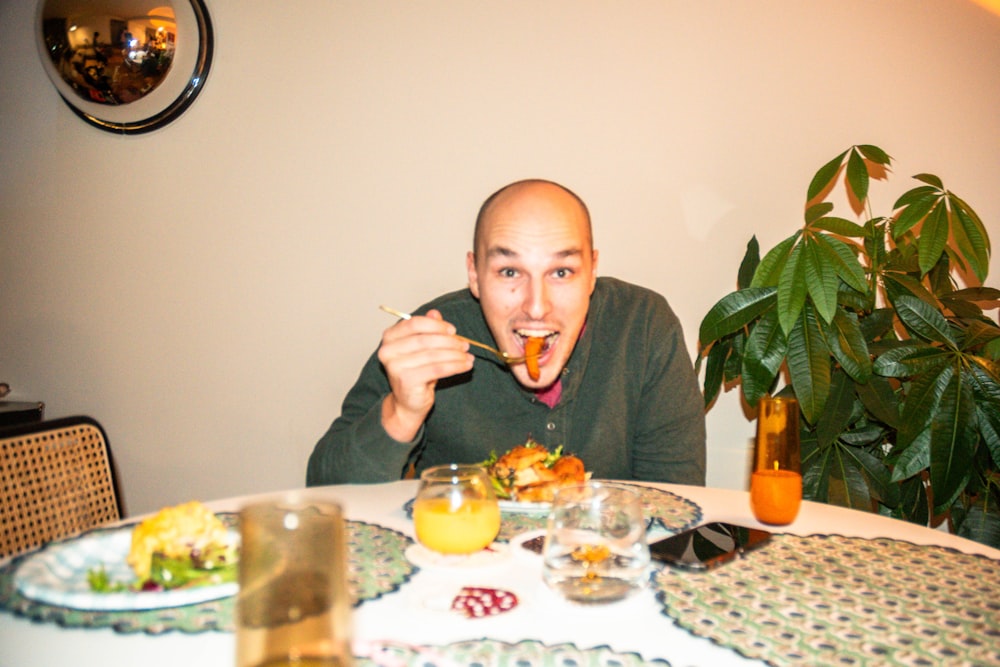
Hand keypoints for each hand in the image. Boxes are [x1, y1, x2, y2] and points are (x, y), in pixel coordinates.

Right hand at [378, 309, 472, 441]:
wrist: (407, 403)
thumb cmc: (415, 373)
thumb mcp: (421, 348)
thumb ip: (426, 329)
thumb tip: (435, 313)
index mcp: (389, 337)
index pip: (414, 324)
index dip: (436, 325)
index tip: (453, 330)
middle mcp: (388, 350)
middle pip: (425, 339)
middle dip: (449, 341)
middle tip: (465, 344)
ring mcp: (395, 366)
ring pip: (433, 355)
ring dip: (455, 354)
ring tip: (468, 356)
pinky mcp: (407, 380)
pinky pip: (437, 369)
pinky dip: (455, 366)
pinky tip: (466, 365)